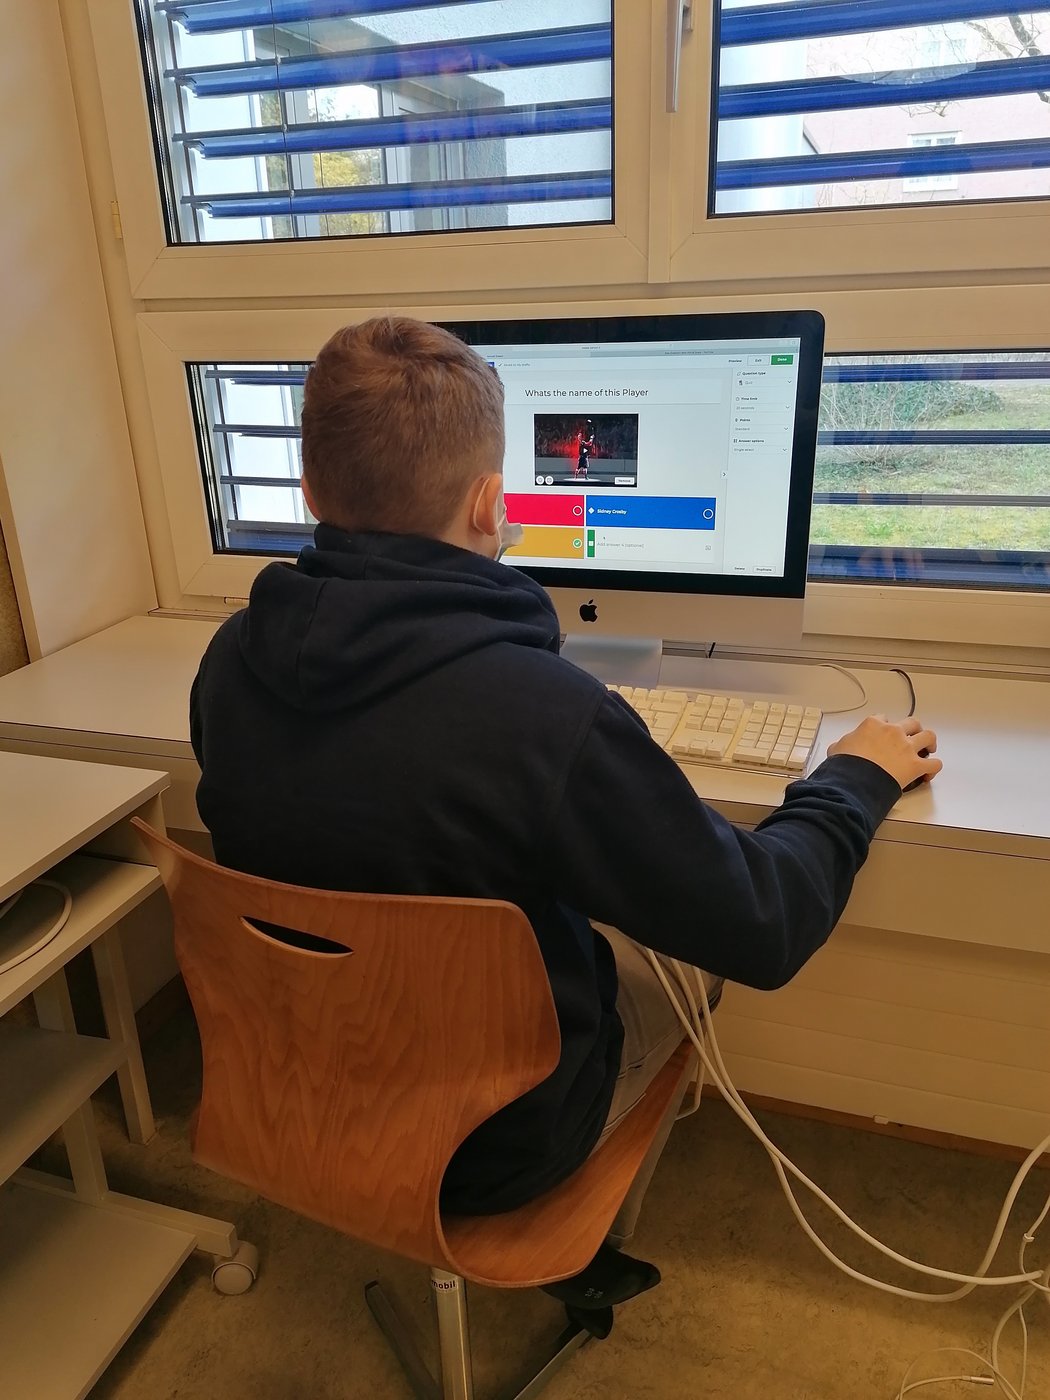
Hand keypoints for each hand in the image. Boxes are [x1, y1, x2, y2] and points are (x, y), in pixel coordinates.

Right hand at [827, 715, 941, 790]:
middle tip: (912, 736)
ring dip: (930, 743)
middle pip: (912, 723)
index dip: (885, 726)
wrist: (853, 780)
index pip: (883, 718)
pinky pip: (934, 764)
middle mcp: (893, 732)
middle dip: (914, 729)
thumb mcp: (836, 748)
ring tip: (929, 749)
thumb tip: (840, 747)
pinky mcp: (915, 765)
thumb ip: (843, 743)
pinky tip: (929, 773)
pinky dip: (933, 768)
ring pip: (929, 737)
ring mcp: (906, 748)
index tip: (884, 732)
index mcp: (873, 724)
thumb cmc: (845, 765)